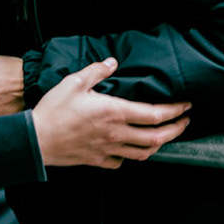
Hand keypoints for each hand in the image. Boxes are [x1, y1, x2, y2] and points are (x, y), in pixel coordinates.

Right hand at [31, 58, 190, 169]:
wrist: (37, 139)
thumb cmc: (54, 110)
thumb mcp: (74, 82)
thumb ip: (97, 71)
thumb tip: (112, 62)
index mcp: (114, 112)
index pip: (155, 114)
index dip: (175, 111)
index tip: (186, 106)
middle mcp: (117, 134)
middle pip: (157, 137)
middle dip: (176, 129)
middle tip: (185, 122)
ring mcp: (109, 150)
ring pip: (144, 153)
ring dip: (159, 144)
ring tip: (165, 136)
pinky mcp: (98, 160)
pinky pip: (123, 161)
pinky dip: (133, 155)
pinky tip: (132, 149)